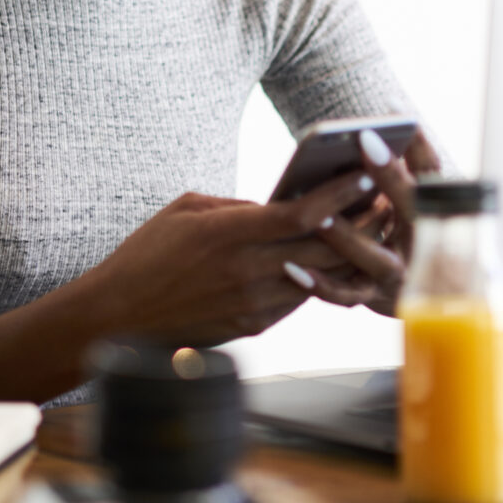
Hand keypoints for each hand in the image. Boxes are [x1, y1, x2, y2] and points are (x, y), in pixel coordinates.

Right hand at [80, 172, 383, 346]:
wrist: (116, 318)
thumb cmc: (145, 255)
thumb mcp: (186, 210)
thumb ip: (236, 205)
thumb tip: (277, 204)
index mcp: (230, 235)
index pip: (302, 214)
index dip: (340, 194)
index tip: (365, 175)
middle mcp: (247, 272)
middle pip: (324, 249)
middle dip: (360, 224)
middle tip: (386, 202)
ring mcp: (253, 304)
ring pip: (319, 278)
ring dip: (348, 254)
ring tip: (371, 230)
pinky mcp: (253, 326)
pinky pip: (299, 299)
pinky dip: (320, 280)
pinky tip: (335, 262)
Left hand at [293, 126, 443, 316]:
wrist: (439, 300)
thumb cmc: (412, 232)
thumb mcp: (413, 202)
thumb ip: (400, 172)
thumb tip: (377, 126)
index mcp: (440, 213)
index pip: (434, 174)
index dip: (418, 145)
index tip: (394, 109)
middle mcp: (427, 244)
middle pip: (412, 210)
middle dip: (390, 176)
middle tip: (364, 141)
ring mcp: (403, 275)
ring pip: (375, 258)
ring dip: (347, 237)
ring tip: (318, 216)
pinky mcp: (377, 300)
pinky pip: (346, 295)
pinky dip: (319, 283)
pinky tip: (292, 267)